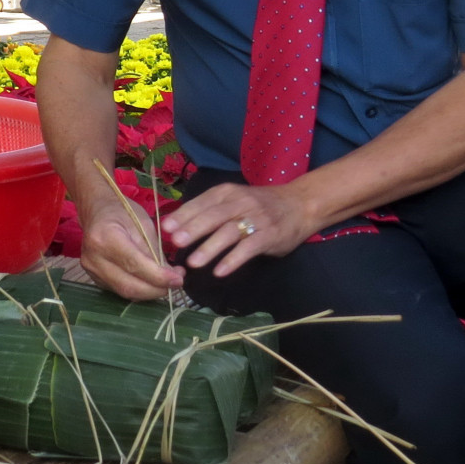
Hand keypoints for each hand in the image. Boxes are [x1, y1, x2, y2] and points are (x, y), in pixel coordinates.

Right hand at [78, 199, 182, 300]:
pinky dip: (138, 290)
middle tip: (176, 283)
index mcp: (105, 238)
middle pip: (129, 285)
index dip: (159, 277)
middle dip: (156, 289)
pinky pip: (119, 290)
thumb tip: (170, 275)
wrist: (97, 210)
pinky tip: (150, 283)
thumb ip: (155, 251)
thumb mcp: (144, 223)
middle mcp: (94, 258)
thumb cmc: (122, 211)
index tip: (179, 279)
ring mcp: (90, 270)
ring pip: (125, 292)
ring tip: (166, 283)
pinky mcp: (94, 278)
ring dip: (149, 292)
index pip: (135, 265)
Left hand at [162, 181, 321, 277]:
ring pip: (229, 232)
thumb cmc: (258, 205)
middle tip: (176, 243)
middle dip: (193, 229)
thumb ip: (207, 210)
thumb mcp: (233, 200)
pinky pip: (249, 248)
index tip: (166, 228)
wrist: (299, 205)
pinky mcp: (269, 235)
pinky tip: (220, 271)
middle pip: (214, 216)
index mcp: (227, 192)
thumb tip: (173, 224)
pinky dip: (233, 259)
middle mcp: (241, 202)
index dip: (184, 215)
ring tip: (193, 262)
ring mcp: (257, 219)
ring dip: (210, 247)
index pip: (202, 202)